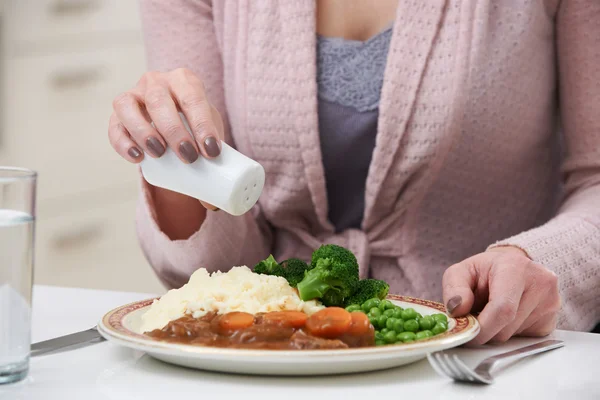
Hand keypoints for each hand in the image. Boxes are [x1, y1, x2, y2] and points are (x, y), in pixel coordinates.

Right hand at [108, 68, 224, 209]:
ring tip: (159, 155)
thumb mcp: (210, 136)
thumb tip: (215, 205)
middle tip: (188, 157)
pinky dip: (122, 141)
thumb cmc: (195, 127)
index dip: (202, 123)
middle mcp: (156, 81)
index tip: (211, 152)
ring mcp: (133, 95)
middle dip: (174, 129)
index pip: (193, 97)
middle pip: (160, 100)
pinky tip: (136, 157)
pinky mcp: (116, 115)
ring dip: (143, 130)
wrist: (173, 122)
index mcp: (185, 81)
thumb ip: (219, 166)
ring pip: (129, 106)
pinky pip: (114, 125)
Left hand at [442, 246, 559, 344]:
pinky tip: (506, 318)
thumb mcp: (462, 271)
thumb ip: (454, 288)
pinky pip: (525, 340)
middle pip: (507, 327)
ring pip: (514, 336)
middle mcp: (540, 283)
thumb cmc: (486, 270)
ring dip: (496, 332)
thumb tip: (457, 310)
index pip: (502, 309)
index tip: (468, 333)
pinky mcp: (553, 320)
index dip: (482, 328)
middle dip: (485, 331)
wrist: (513, 267)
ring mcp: (551, 302)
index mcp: (515, 267)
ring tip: (490, 313)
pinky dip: (510, 334)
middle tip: (474, 321)